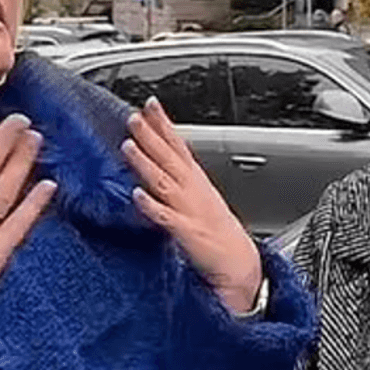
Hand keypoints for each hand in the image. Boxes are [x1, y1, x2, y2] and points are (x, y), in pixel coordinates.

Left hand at [122, 97, 262, 313]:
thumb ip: (180, 180)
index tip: (150, 104)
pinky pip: (166, 218)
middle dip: (151, 136)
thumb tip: (160, 162)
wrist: (241, 265)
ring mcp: (190, 211)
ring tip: (128, 145)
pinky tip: (137, 196)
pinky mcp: (187, 233)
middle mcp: (193, 191)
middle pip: (169, 157)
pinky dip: (152, 206)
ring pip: (164, 181)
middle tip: (133, 117)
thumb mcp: (201, 198)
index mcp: (197, 182)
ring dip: (146, 162)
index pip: (178, 145)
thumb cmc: (218, 233)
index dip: (164, 124)